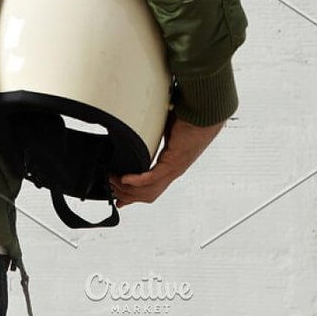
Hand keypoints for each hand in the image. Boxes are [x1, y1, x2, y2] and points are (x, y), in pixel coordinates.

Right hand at [109, 111, 226, 206]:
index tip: (120, 199)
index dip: (135, 195)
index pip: (151, 188)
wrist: (205, 116)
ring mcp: (174, 169)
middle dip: (127, 195)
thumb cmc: (191, 119)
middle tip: (110, 189)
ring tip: (113, 181)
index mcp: (171, 165)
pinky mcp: (173, 162)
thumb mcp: (165, 129)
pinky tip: (125, 178)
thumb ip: (152, 132)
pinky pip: (153, 177)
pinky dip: (138, 180)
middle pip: (148, 194)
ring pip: (149, 190)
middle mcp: (173, 171)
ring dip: (129, 189)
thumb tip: (140, 123)